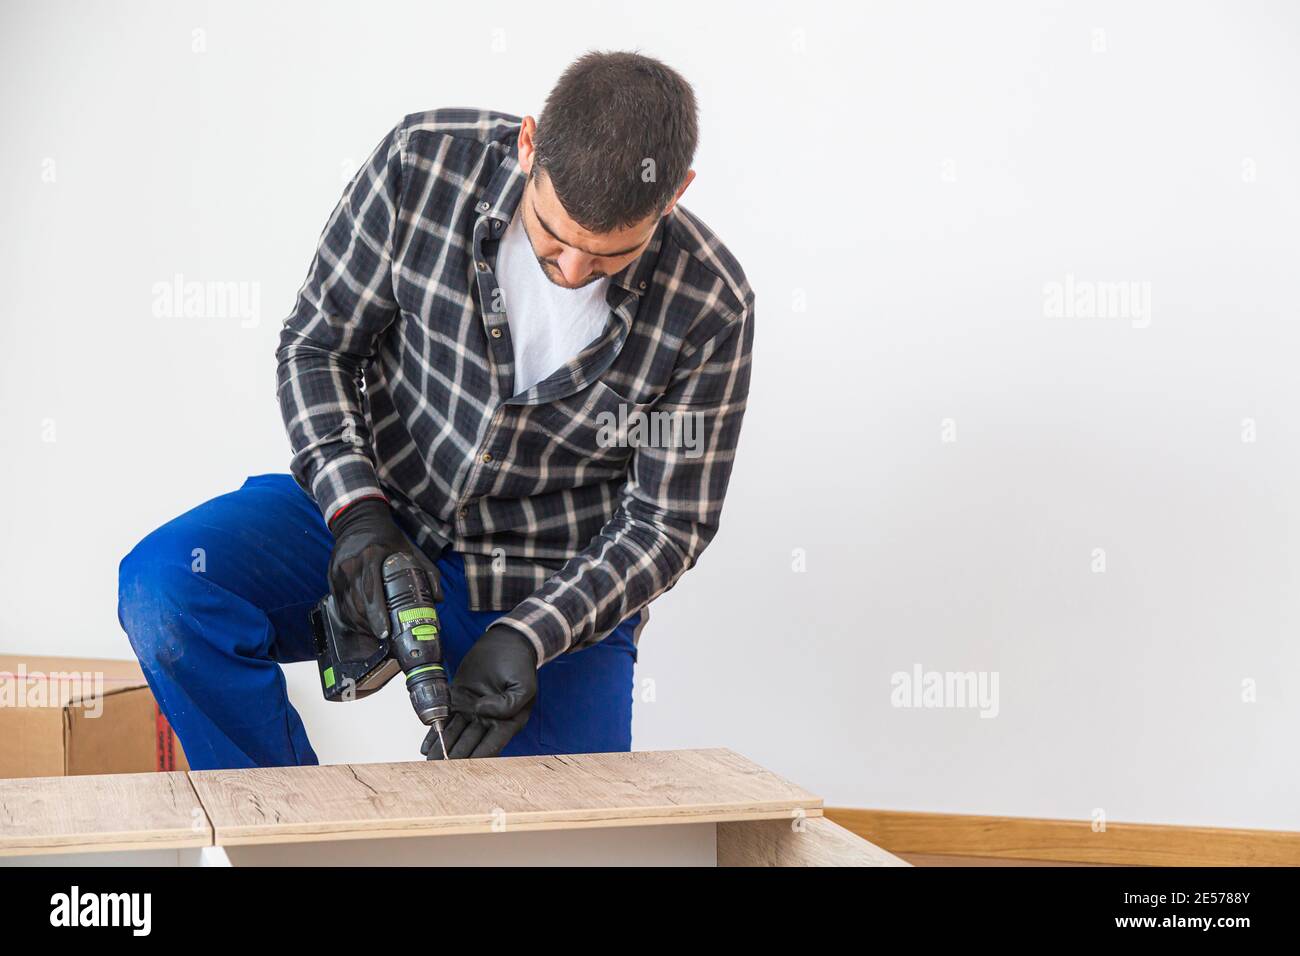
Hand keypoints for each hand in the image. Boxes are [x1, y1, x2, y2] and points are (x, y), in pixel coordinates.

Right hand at [327, 497, 441, 638]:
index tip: (386, 632)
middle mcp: (351, 565)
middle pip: (359, 604)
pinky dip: (351, 618)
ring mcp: (338, 572)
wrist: (358, 520)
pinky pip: (340, 604)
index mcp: (372, 556)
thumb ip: (427, 572)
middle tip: (386, 637)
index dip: (378, 616)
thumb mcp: (410, 550)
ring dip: (361, 625)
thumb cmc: (388, 538)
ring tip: (377, 633)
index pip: (373, 592)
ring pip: (347, 607)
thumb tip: (438, 598)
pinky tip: (362, 625)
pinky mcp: (331, 577)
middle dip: (371, 625)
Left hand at [423, 625, 537, 758]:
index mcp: (508, 721)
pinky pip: (446, 717)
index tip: (462, 766)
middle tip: (440, 767)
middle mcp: (488, 720)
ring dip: (442, 748)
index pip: (491, 744)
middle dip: (455, 756)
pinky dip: (436, 731)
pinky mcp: (459, 698)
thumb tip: (480, 711)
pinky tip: (426, 745)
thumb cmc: (521, 665)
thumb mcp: (524, 686)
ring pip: (455, 733)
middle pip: (469, 743)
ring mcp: (472, 710)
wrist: (508, 643)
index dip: (477, 756)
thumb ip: (507, 704)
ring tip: (430, 761)